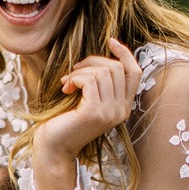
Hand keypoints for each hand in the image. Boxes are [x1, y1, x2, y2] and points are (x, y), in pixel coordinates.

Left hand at [33, 38, 141, 163]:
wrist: (53, 147)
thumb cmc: (66, 121)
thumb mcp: (88, 98)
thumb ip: (100, 82)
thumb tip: (104, 53)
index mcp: (123, 108)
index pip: (135, 72)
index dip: (124, 53)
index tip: (110, 42)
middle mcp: (121, 111)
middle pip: (116, 67)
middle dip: (92, 61)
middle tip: (74, 71)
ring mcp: (110, 113)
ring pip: (102, 72)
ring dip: (81, 71)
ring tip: (68, 82)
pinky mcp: (95, 113)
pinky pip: (89, 80)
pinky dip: (75, 78)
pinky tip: (66, 89)